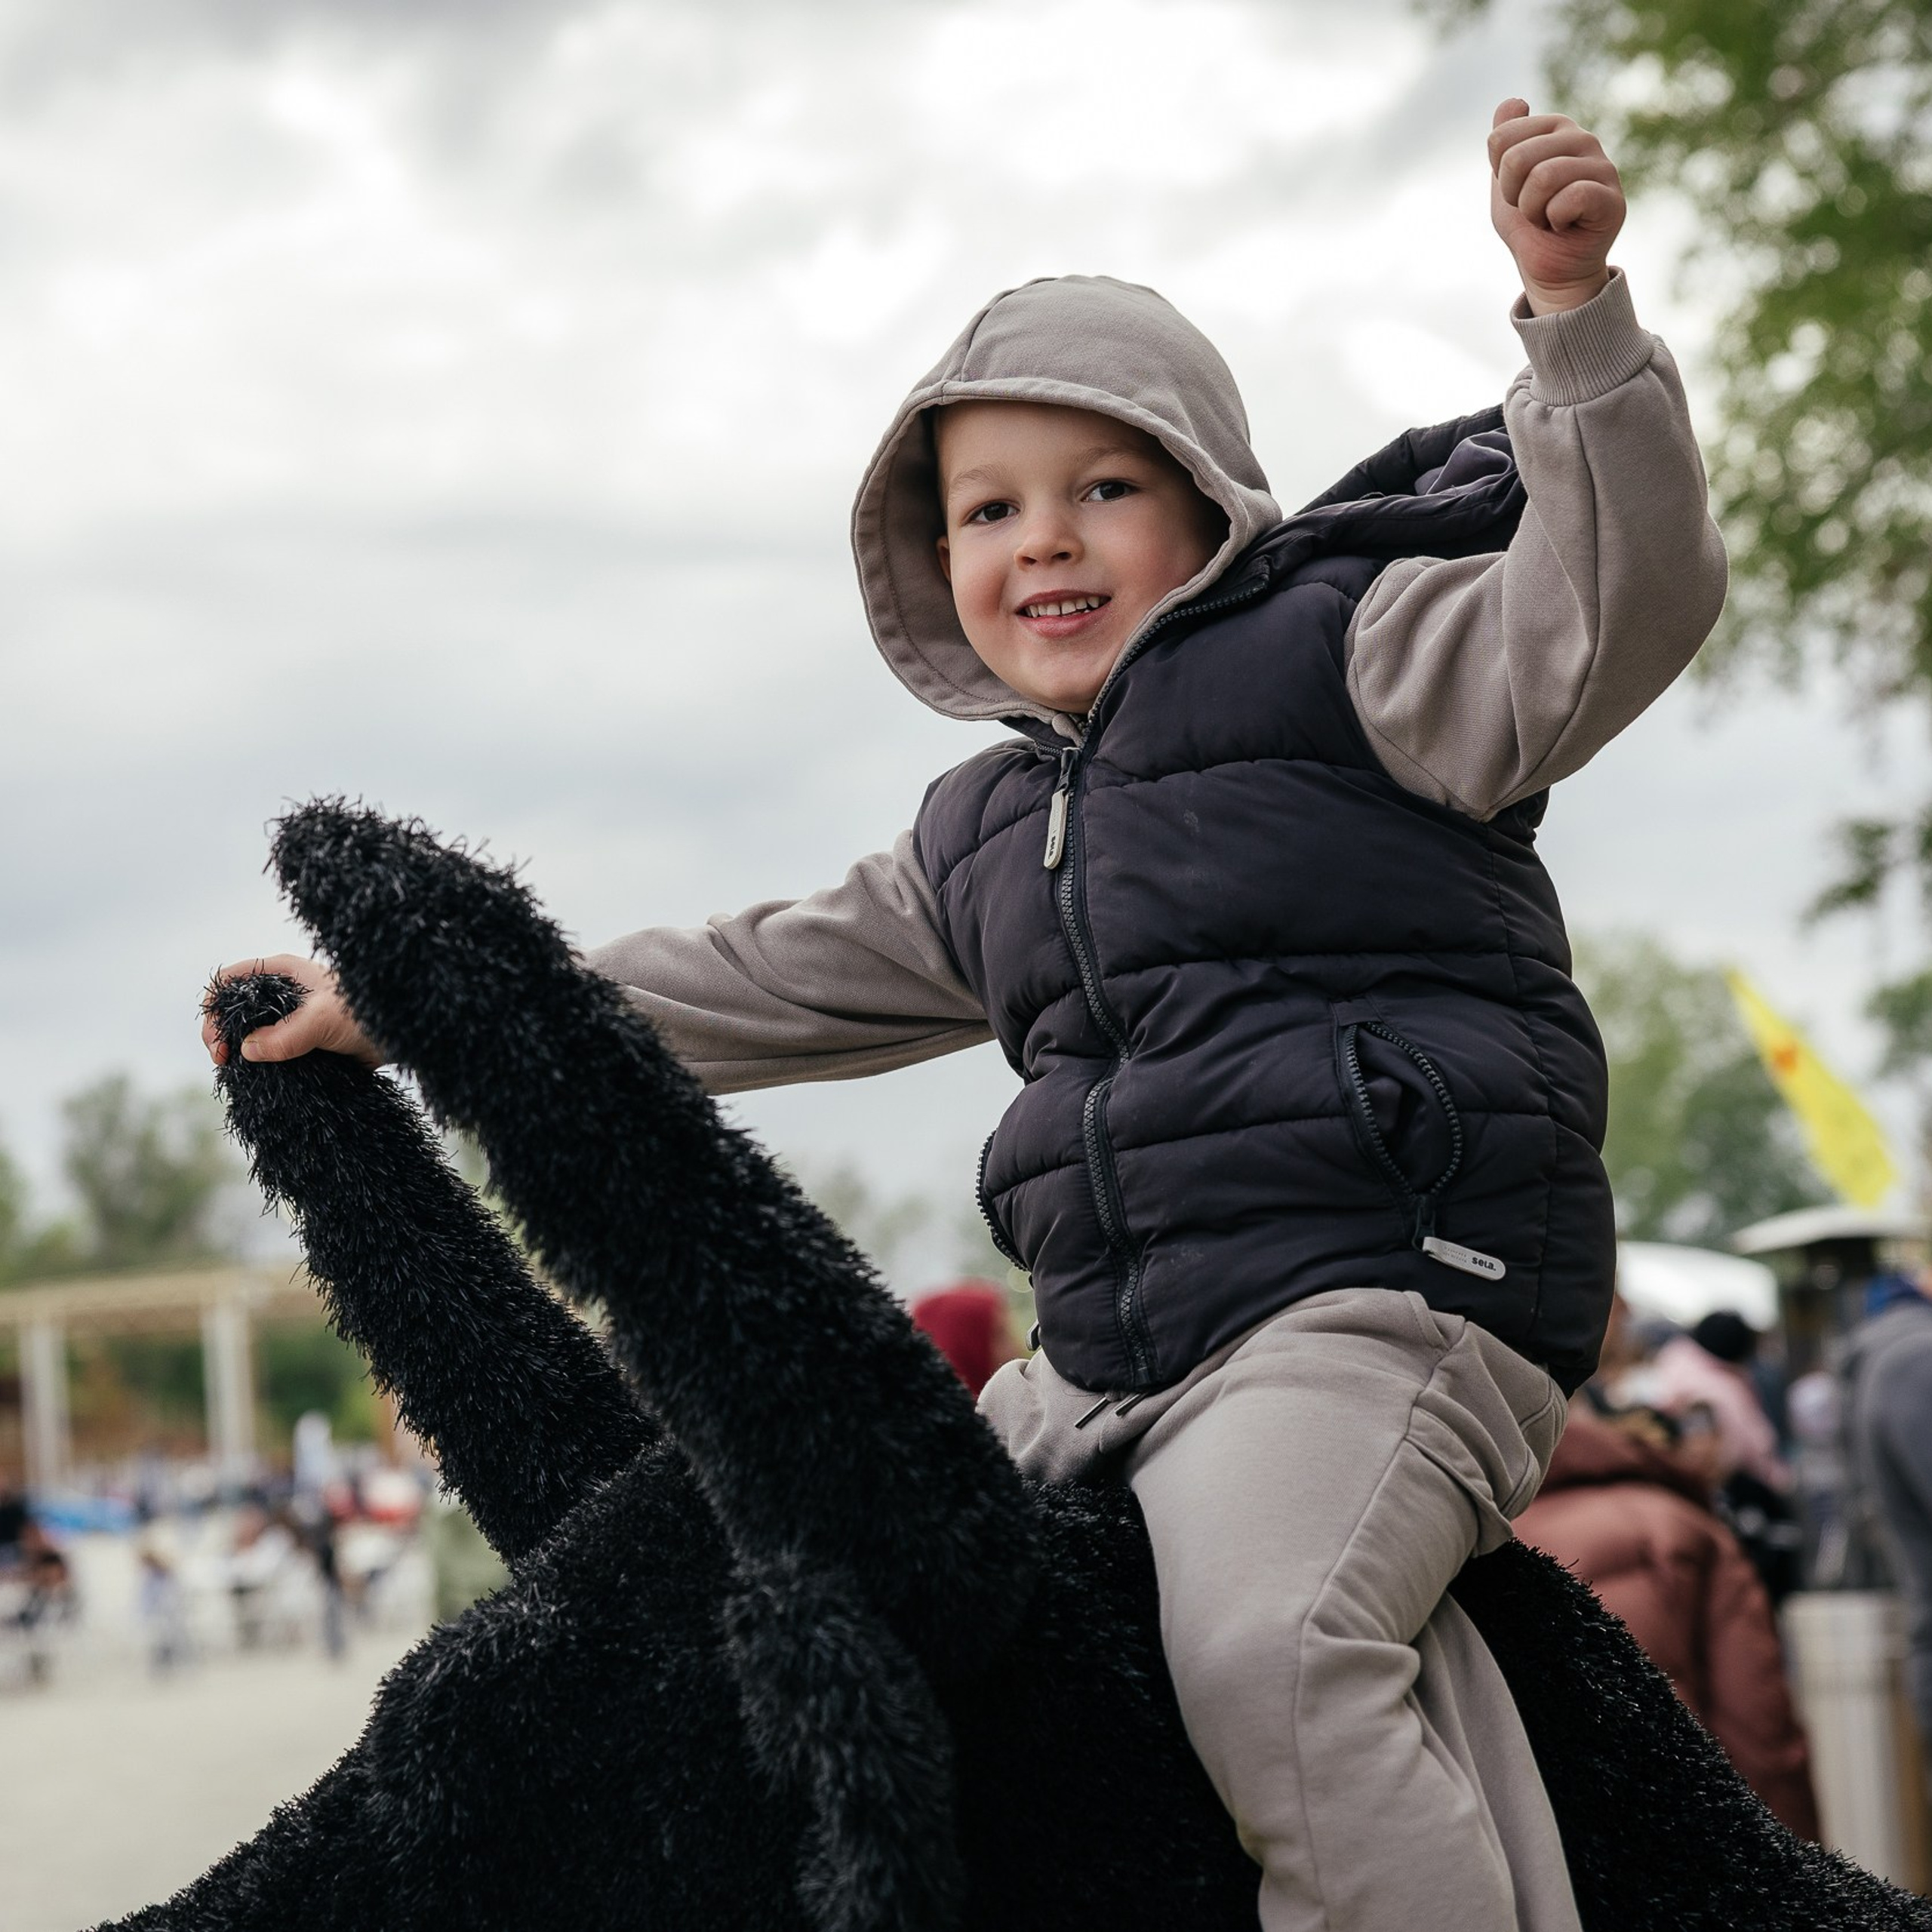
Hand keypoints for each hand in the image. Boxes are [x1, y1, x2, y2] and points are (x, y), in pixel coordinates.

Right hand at [200, 953, 384, 1067]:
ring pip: (253, 1034)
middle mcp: (284, 993)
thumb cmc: (371, 1011)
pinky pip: (275, 1052)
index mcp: (283, 973)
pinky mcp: (307, 1041)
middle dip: (223, 1036)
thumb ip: (287, 1035)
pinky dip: (264, 1065)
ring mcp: (294, 1018)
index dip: (213, 1010)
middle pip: (235, 1011)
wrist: (408, 1030)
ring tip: (240, 1076)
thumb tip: (247, 1050)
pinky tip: (262, 1081)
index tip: (218, 1043)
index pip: (228, 983)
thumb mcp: (325, 1019)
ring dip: (242, 1054)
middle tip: (225, 1064)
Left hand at [1488, 99, 1624, 315]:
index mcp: (1555, 129)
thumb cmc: (1530, 227)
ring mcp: (1601, 166)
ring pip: (1541, 178)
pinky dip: (1556, 220)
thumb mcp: (1504, 184)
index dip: (1499, 176)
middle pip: (1516, 158)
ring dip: (1534, 212)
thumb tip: (1513, 101)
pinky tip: (1567, 225)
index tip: (1517, 191)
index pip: (1500, 139)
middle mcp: (1582, 139)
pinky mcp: (1612, 198)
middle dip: (1515, 197)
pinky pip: (1569, 197)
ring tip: (1549, 218)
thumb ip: (1504, 142)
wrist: (1552, 271)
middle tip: (1534, 210)